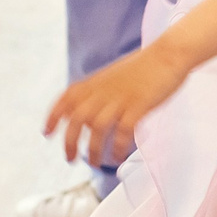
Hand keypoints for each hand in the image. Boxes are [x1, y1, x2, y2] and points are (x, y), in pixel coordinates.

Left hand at [45, 44, 189, 167]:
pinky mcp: (139, 105)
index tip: (47, 134)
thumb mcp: (113, 76)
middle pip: (78, 118)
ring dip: (94, 149)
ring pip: (98, 127)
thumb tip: (87, 115)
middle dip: (70, 142)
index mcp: (96, 82)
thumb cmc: (143, 67)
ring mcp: (121, 98)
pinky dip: (117, 146)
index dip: (54, 116)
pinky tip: (117, 156)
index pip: (66, 98)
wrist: (169, 54)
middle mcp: (104, 90)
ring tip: (96, 163)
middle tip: (70, 159)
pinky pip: (123, 130)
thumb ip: (98, 92)